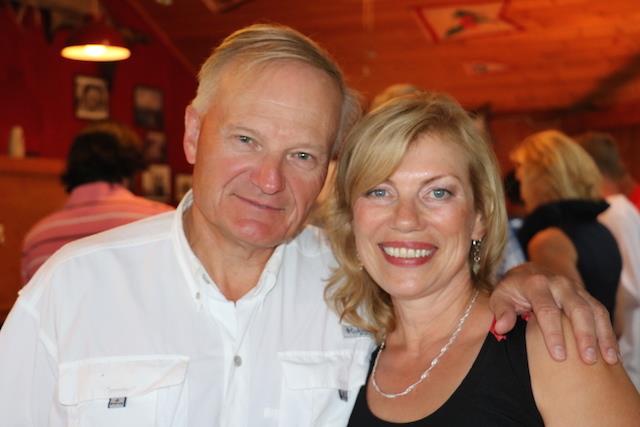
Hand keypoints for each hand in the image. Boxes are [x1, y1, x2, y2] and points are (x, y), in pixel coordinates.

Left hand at [489, 262, 617, 364]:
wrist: (529, 271)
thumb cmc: (513, 290)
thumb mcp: (500, 296)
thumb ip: (501, 311)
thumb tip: (502, 327)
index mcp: (536, 284)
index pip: (547, 310)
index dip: (553, 334)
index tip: (558, 356)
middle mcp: (559, 284)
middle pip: (577, 309)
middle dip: (584, 335)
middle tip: (588, 359)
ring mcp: (576, 289)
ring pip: (594, 310)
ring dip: (603, 335)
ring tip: (609, 359)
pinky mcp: (586, 296)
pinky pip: (601, 312)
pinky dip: (608, 332)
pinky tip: (612, 353)